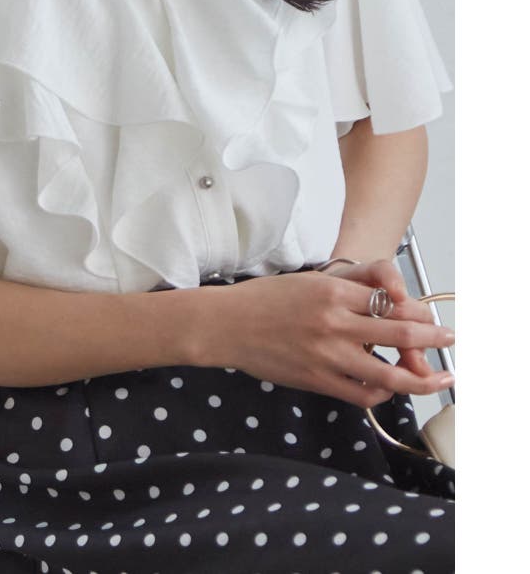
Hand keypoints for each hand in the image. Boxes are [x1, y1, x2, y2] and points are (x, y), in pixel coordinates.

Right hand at [191, 269, 454, 408]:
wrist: (226, 324)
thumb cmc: (261, 301)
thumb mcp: (305, 282)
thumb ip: (344, 291)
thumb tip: (382, 302)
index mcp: (331, 290)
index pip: (389, 301)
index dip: (416, 311)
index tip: (427, 316)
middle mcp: (333, 321)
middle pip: (401, 332)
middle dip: (433, 338)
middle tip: (449, 340)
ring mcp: (326, 353)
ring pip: (389, 372)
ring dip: (422, 377)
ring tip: (439, 379)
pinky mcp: (316, 378)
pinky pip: (362, 392)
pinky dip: (382, 393)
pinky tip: (387, 388)